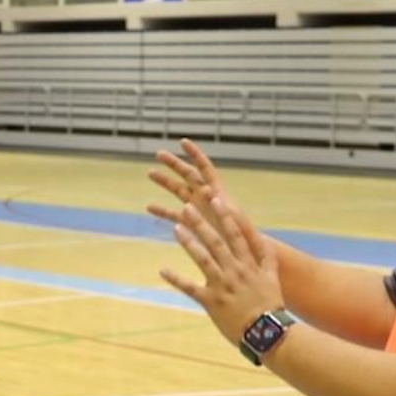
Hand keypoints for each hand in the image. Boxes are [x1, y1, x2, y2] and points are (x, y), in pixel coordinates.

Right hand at [147, 139, 264, 252]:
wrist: (245, 254)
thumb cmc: (246, 238)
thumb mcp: (235, 222)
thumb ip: (219, 204)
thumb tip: (207, 191)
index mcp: (218, 193)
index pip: (205, 168)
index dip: (194, 154)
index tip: (183, 142)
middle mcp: (207, 197)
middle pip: (188, 175)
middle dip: (174, 164)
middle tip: (159, 153)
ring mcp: (199, 209)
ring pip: (179, 191)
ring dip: (165, 182)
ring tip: (150, 172)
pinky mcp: (193, 223)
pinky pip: (174, 214)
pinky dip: (162, 210)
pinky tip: (149, 207)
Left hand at [160, 196, 285, 348]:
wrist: (266, 332)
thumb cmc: (270, 306)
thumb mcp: (272, 278)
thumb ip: (267, 258)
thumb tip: (265, 240)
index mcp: (248, 264)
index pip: (236, 234)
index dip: (225, 216)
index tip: (215, 199)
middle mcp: (235, 271)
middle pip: (216, 242)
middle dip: (201, 223)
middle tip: (187, 207)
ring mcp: (222, 285)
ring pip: (203, 259)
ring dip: (189, 242)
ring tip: (176, 228)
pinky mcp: (211, 302)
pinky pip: (190, 288)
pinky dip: (176, 279)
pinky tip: (162, 270)